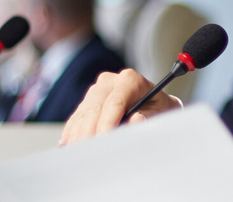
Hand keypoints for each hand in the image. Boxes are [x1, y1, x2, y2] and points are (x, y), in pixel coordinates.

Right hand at [59, 69, 180, 144]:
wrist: (154, 104)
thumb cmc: (159, 108)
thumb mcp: (162, 111)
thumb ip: (149, 116)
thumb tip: (135, 120)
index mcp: (129, 80)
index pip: (115, 102)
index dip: (107, 122)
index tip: (104, 138)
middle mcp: (110, 82)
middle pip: (95, 109)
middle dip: (91, 132)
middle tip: (89, 152)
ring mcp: (96, 91)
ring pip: (82, 115)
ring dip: (79, 135)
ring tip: (79, 153)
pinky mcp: (87, 102)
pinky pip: (76, 118)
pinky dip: (72, 133)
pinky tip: (70, 146)